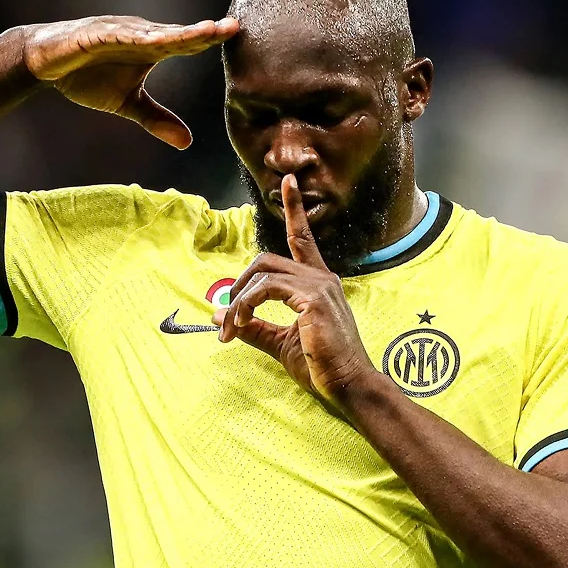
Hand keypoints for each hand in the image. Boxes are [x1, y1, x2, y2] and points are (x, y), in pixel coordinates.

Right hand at [23, 16, 238, 148]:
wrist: (45, 62)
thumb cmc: (87, 75)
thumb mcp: (127, 103)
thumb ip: (156, 119)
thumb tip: (187, 143)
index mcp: (152, 47)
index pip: (188, 43)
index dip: (212, 40)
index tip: (240, 37)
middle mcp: (141, 34)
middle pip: (178, 33)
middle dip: (206, 31)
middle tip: (234, 27)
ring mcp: (119, 31)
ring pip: (154, 32)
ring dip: (180, 31)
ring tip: (206, 30)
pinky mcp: (95, 33)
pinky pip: (118, 35)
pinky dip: (135, 36)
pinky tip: (153, 38)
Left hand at [213, 174, 377, 400]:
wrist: (348, 386)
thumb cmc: (321, 366)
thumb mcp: (279, 343)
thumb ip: (253, 325)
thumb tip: (220, 313)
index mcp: (318, 284)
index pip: (303, 238)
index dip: (294, 209)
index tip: (288, 181)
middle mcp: (322, 278)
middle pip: (268, 259)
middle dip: (240, 282)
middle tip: (226, 316)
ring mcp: (319, 286)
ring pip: (264, 273)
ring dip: (239, 300)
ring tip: (231, 327)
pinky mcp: (313, 299)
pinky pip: (267, 289)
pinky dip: (247, 304)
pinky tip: (242, 323)